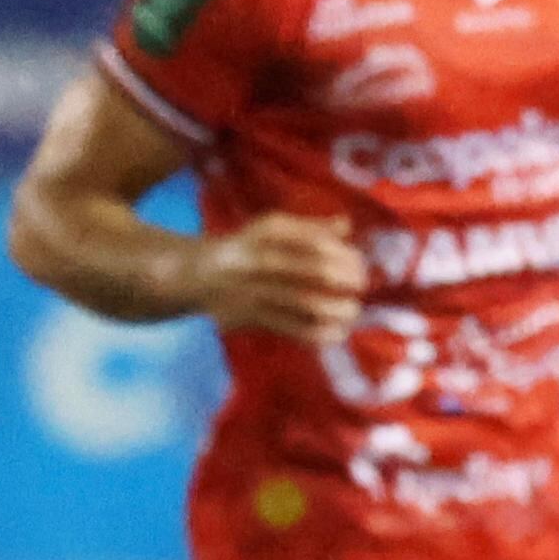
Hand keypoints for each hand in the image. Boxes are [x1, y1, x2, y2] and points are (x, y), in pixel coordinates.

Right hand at [189, 211, 364, 342]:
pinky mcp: (251, 317)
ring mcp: (254, 291)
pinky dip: (318, 333)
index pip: (315, 241)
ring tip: (352, 310)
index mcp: (267, 232)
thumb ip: (309, 229)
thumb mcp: (270, 229)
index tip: (360, 263)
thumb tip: (347, 226)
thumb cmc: (245, 249)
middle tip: (360, 285)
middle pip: (313, 270)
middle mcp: (259, 259)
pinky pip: (292, 328)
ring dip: (336, 309)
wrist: (198, 276)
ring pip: (305, 302)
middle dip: (345, 279)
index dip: (343, 254)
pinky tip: (336, 333)